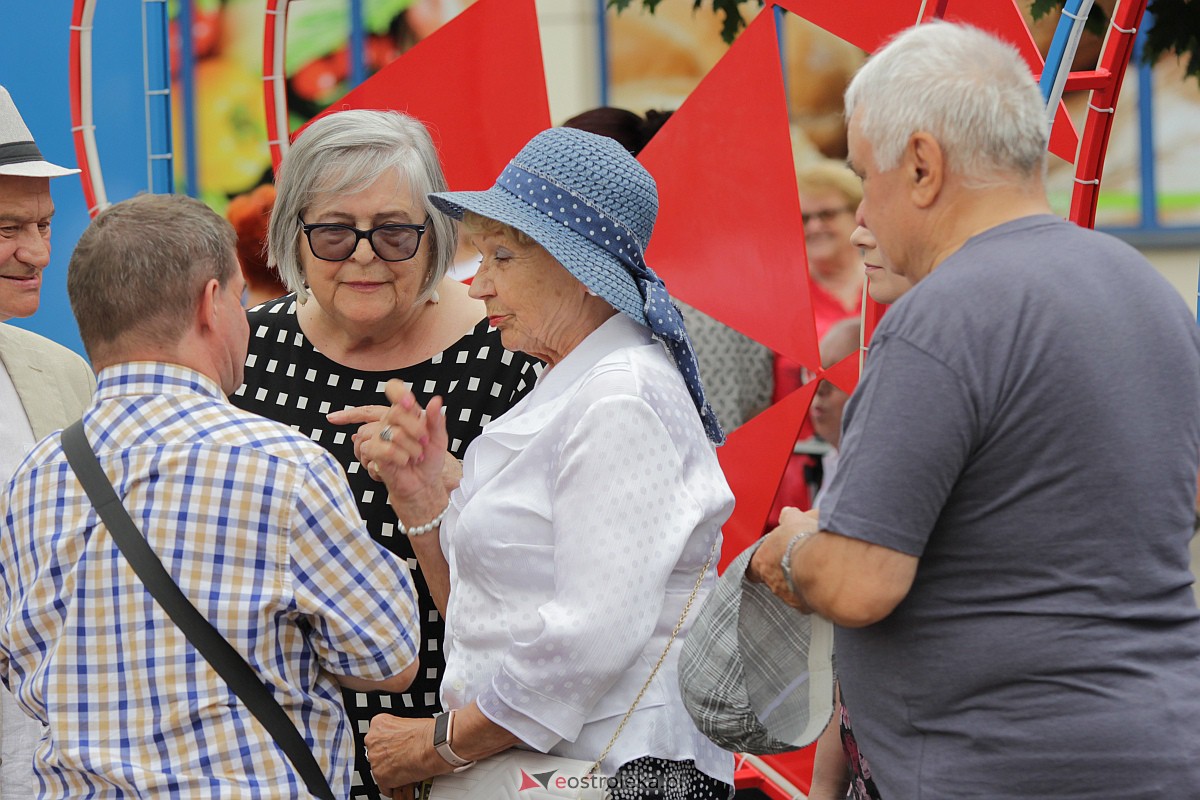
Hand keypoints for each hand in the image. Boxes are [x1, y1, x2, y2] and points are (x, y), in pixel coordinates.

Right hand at [328, 380, 449, 512]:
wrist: (423, 483)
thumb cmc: (429, 460)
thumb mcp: (439, 438)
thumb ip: (437, 419)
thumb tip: (436, 400)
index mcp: (406, 413)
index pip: (393, 389)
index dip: (398, 392)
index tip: (409, 402)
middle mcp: (390, 421)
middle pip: (396, 411)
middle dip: (416, 430)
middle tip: (424, 442)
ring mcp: (379, 436)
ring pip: (394, 433)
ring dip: (412, 448)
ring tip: (416, 456)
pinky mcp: (372, 452)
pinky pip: (386, 449)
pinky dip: (401, 457)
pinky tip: (404, 462)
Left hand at [365, 715, 445, 796]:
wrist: (436, 744)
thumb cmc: (430, 733)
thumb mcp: (409, 724)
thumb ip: (399, 734)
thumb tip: (402, 742)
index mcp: (379, 724)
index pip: (378, 738)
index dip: (391, 745)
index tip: (398, 748)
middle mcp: (373, 740)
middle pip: (378, 753)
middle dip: (390, 757)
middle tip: (404, 757)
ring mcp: (375, 759)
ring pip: (380, 770)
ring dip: (392, 770)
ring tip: (408, 767)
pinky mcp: (381, 777)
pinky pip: (385, 787)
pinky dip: (395, 785)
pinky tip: (406, 778)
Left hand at [747, 506, 817, 610]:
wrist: (826, 563)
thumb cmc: (805, 542)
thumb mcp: (794, 519)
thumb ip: (788, 517)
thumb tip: (788, 514)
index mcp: (762, 561)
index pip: (753, 566)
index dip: (763, 561)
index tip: (771, 556)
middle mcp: (773, 583)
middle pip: (775, 578)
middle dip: (788, 569)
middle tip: (802, 557)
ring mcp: (790, 597)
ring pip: (793, 590)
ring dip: (803, 580)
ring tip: (818, 567)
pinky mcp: (808, 607)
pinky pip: (810, 599)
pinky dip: (817, 591)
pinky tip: (827, 580)